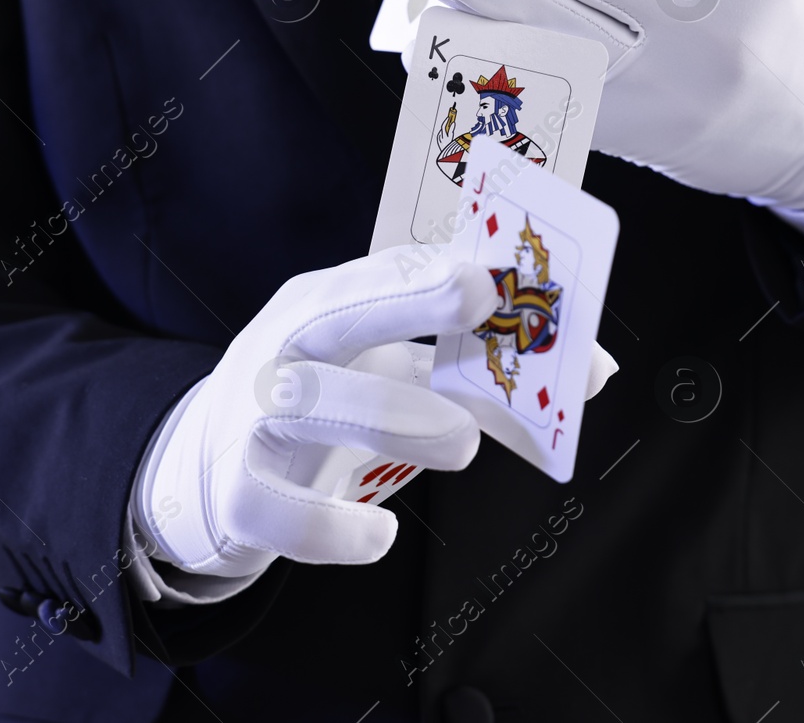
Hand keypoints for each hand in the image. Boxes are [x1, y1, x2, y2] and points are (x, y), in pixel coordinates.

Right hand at [132, 246, 618, 578]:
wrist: (210, 470)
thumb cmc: (327, 404)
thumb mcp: (392, 370)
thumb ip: (480, 369)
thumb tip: (593, 369)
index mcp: (323, 305)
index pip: (381, 272)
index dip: (438, 270)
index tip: (494, 272)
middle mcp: (283, 350)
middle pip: (332, 313)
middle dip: (407, 301)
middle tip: (478, 299)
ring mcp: (253, 419)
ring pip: (314, 404)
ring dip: (399, 418)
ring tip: (461, 444)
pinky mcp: (241, 495)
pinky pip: (285, 512)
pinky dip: (338, 529)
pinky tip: (379, 533)